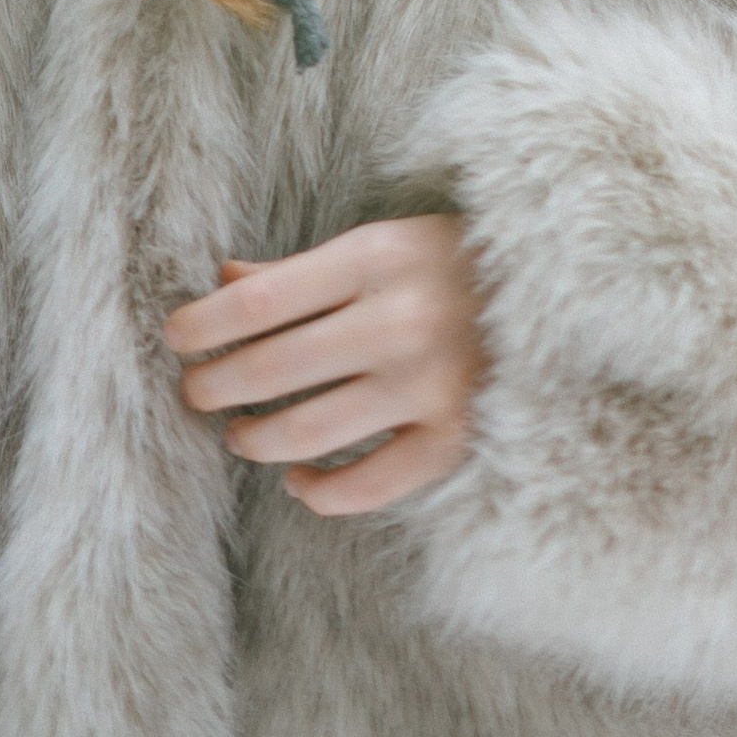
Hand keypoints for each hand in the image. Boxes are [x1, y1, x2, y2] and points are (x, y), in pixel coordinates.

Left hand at [163, 215, 484, 516]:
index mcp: (377, 259)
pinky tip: (298, 480)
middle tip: (196, 393)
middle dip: (217, 385)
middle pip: (273, 369)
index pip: (261, 301)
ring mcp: (430, 385)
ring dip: (256, 439)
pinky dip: (320, 492)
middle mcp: (400, 321)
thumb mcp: (383, 244)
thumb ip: (303, 270)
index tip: (176, 338)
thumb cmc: (454, 262)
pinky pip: (367, 484)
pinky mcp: (455, 437)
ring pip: (308, 432)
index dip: (204, 324)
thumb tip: (223, 280)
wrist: (560, 291)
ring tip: (241, 434)